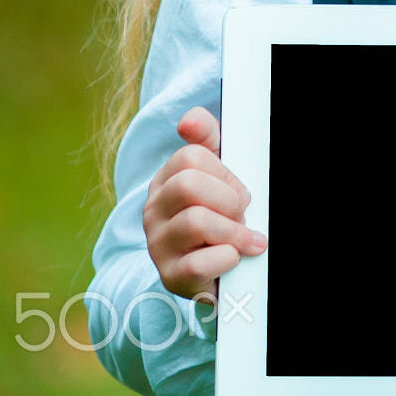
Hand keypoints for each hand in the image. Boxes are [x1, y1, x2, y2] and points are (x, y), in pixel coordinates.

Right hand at [142, 107, 266, 301]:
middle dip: (228, 200)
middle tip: (240, 215)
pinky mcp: (170, 277)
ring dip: (233, 231)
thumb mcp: (218, 175)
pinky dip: (227, 259)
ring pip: (196, 221)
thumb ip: (209, 139)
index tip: (235, 190)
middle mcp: (152, 211)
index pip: (192, 156)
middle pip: (189, 185)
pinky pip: (200, 263)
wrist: (216, 272)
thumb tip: (190, 119)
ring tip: (242, 239)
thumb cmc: (220, 216)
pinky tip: (232, 259)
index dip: (225, 172)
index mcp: (164, 182)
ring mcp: (157, 245)